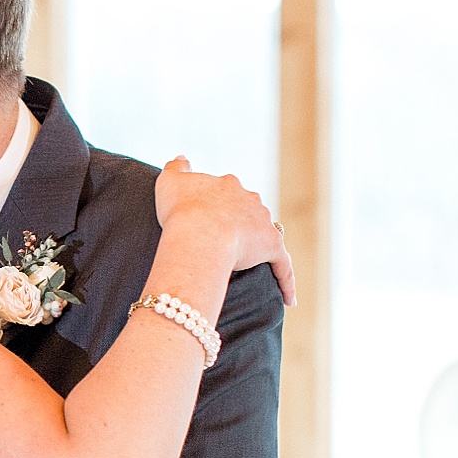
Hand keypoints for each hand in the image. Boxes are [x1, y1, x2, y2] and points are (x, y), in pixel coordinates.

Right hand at [155, 157, 296, 305]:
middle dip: (241, 223)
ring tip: (250, 265)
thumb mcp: (168, 182)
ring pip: (266, 235)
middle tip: (225, 242)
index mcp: (228, 185)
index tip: (206, 219)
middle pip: (250, 211)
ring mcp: (263, 223)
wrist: (197, 232)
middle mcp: (250, 199)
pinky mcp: (272, 247)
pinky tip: (289, 299)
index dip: (216, 206)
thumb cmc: (180, 209)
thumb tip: (182, 158)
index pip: (227, 193)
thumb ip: (175, 168)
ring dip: (260, 246)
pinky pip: (283, 267)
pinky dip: (287, 282)